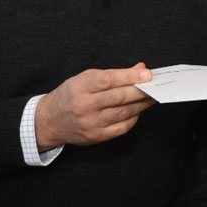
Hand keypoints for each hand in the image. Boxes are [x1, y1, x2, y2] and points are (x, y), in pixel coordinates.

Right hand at [34, 63, 154, 150]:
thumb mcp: (85, 78)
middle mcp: (84, 106)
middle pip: (119, 97)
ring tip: (152, 96)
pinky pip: (122, 127)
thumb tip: (140, 69)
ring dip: (142, 104)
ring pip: (123, 113)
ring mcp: (90, 123)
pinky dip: (134, 118)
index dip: (129, 76)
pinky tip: (138, 110)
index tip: (147, 74)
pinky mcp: (96, 136)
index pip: (108, 80)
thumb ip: (113, 74)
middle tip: (155, 85)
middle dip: (141, 90)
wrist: (50, 121)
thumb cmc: (70, 95)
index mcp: (80, 87)